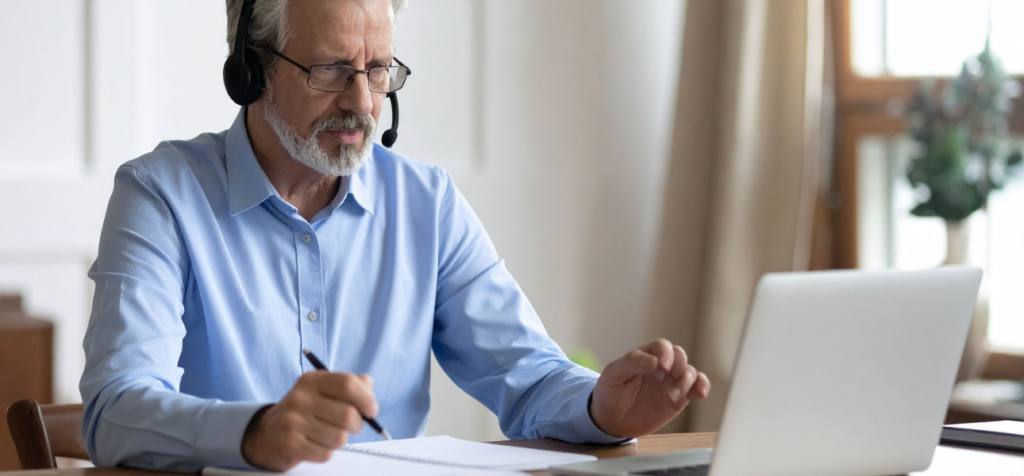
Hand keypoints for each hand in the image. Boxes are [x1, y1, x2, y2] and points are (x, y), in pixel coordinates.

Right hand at [241, 371, 376, 470]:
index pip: (347, 384)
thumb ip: (350, 385)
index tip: (371, 410)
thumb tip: (369, 388)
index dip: (366, 398)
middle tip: (351, 426)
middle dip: (357, 425)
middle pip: (348, 415)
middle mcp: (300, 398)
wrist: (267, 433)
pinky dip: (327, 452)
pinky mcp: (290, 444)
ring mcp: (293, 422)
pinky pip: (326, 453)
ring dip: (340, 440)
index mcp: (312, 380)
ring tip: (328, 434)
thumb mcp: (322, 390)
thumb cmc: (305, 410)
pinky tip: (316, 444)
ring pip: (340, 438)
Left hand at [590, 339, 710, 438]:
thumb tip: (654, 360)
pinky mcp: (679, 399)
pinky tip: (700, 393)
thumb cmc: (610, 393)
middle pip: (680, 356)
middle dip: (679, 365)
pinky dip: (702, 387)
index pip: (662, 346)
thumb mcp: (613, 375)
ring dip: (686, 381)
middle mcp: (661, 367)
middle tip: (668, 377)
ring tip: (671, 396)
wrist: (611, 420)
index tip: (662, 366)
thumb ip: (632, 363)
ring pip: (689, 372)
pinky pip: (695, 387)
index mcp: (645, 356)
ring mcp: (670, 382)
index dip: (665, 353)